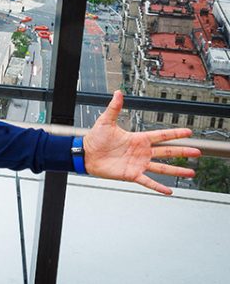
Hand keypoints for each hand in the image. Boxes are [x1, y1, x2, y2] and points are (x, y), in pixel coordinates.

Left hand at [83, 90, 200, 194]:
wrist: (85, 154)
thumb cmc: (94, 138)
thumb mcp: (106, 121)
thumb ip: (114, 108)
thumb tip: (118, 92)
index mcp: (138, 139)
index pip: (161, 135)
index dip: (175, 134)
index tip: (188, 132)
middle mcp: (141, 152)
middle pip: (167, 152)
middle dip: (182, 152)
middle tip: (197, 152)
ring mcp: (138, 164)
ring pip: (162, 168)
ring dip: (176, 170)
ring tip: (190, 172)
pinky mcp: (132, 174)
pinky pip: (148, 181)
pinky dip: (158, 187)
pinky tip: (169, 191)